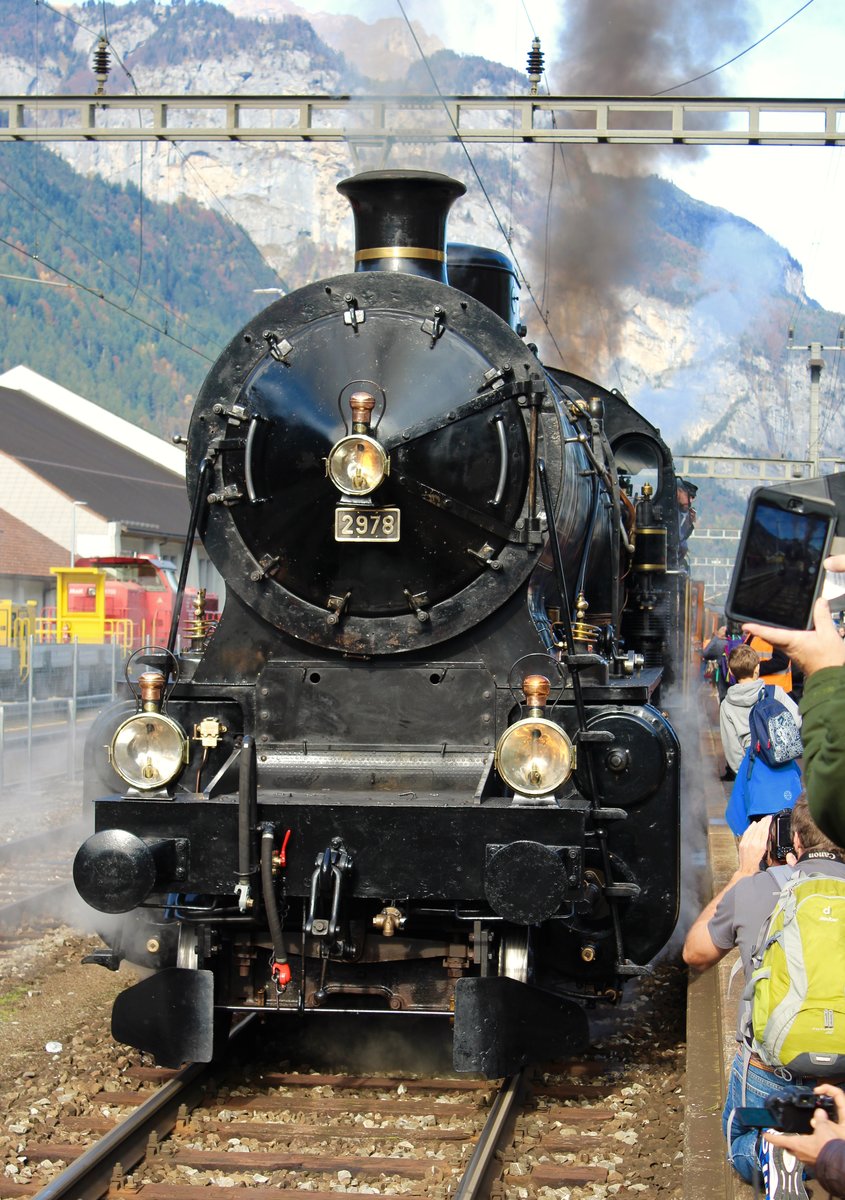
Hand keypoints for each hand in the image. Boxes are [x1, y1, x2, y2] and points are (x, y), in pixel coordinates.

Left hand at [737, 818, 771, 872]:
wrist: (747, 869)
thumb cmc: (757, 864)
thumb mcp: (765, 854)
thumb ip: (766, 844)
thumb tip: (767, 835)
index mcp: (761, 847)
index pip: (764, 832)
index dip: (767, 824)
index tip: (770, 819)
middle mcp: (753, 843)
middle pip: (759, 829)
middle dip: (763, 822)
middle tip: (767, 817)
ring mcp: (747, 843)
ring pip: (753, 830)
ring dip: (758, 823)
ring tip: (762, 820)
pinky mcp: (742, 843)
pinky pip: (747, 833)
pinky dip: (750, 827)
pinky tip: (754, 824)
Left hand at [743, 557, 844, 675]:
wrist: (833, 678)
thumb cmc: (829, 660)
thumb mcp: (828, 634)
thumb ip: (822, 617)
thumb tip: (820, 601)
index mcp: (792, 642)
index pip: (770, 634)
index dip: (758, 629)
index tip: (745, 626)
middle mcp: (789, 649)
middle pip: (771, 638)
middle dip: (761, 631)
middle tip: (750, 625)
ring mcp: (793, 654)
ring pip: (778, 642)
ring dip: (770, 635)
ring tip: (763, 627)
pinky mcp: (799, 657)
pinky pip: (786, 645)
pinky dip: (782, 638)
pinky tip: (787, 634)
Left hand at [763, 1084, 844, 1167]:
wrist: (838, 1163)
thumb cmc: (827, 1148)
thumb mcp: (822, 1129)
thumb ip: (819, 1120)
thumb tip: (819, 1112)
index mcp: (796, 1144)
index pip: (778, 1140)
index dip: (770, 1137)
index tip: (764, 1135)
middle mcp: (799, 1153)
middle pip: (787, 1147)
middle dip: (784, 1142)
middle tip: (781, 1136)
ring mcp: (806, 1160)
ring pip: (797, 1152)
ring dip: (797, 1146)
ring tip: (799, 1140)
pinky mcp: (814, 1163)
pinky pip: (807, 1155)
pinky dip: (806, 1150)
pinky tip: (812, 1147)